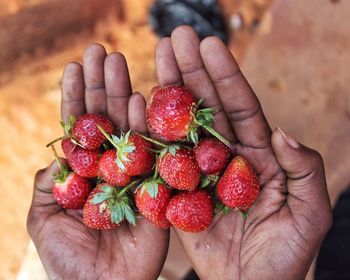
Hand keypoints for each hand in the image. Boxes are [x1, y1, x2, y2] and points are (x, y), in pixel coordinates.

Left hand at [27, 44, 168, 279]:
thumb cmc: (69, 259)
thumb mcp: (44, 218)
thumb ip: (51, 183)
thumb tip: (58, 153)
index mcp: (85, 172)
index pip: (80, 128)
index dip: (76, 97)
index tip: (75, 67)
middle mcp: (111, 167)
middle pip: (105, 119)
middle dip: (101, 85)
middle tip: (101, 51)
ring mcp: (135, 174)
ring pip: (128, 127)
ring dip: (122, 93)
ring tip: (117, 60)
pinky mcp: (156, 186)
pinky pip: (151, 153)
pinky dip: (145, 127)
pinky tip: (140, 99)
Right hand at [155, 26, 331, 279]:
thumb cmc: (284, 257)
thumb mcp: (309, 214)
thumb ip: (305, 170)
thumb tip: (281, 131)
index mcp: (257, 156)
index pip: (239, 108)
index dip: (225, 76)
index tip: (209, 44)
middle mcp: (225, 157)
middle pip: (206, 108)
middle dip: (192, 72)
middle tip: (175, 38)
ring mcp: (197, 172)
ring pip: (181, 126)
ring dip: (169, 92)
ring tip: (157, 57)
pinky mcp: (176, 191)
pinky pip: (162, 160)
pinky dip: (150, 133)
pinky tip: (139, 104)